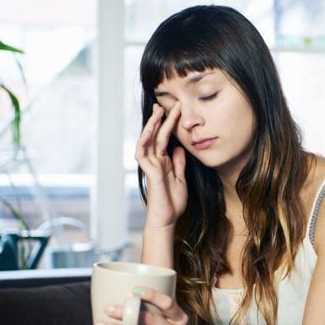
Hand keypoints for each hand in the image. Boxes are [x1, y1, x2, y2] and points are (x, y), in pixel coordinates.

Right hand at [136, 103, 187, 227]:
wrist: (167, 220)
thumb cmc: (172, 203)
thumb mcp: (181, 179)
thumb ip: (178, 163)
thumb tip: (179, 148)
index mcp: (163, 162)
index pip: (164, 139)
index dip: (168, 125)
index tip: (174, 110)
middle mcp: (155, 162)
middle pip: (155, 136)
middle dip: (159, 120)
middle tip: (164, 103)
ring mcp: (151, 167)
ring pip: (147, 142)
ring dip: (151, 126)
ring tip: (158, 112)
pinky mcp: (150, 174)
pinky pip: (144, 155)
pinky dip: (145, 143)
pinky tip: (149, 132)